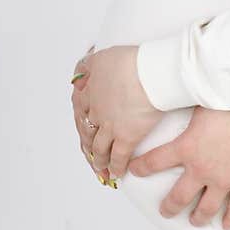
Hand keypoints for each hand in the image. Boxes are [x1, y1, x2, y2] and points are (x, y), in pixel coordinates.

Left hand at [70, 45, 164, 181]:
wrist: (148, 73)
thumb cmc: (131, 60)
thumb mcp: (103, 54)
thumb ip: (91, 62)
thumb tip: (82, 65)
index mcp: (91, 91)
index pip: (80, 109)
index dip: (81, 119)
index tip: (83, 125)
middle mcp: (97, 111)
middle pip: (87, 131)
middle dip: (87, 144)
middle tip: (89, 153)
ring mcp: (110, 126)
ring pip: (99, 147)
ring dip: (99, 159)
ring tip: (100, 167)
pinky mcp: (126, 137)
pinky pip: (118, 157)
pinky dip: (116, 167)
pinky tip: (117, 174)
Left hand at [127, 105, 229, 229]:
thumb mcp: (205, 103)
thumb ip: (191, 110)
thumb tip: (180, 95)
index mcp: (187, 148)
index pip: (155, 161)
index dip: (141, 167)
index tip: (132, 172)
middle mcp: (201, 169)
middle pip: (179, 196)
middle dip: (169, 206)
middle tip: (165, 211)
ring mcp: (223, 181)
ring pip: (206, 208)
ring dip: (198, 217)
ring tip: (194, 221)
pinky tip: (228, 226)